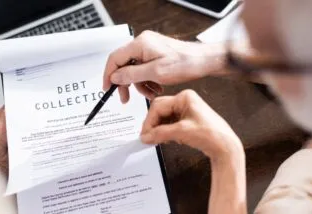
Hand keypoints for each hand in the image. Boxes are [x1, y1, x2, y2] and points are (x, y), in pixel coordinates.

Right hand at [103, 31, 225, 102]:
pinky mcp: (155, 55)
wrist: (203, 61)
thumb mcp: (155, 73)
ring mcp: (149, 49)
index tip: (107, 88)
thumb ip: (132, 75)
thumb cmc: (185, 63)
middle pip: (124, 65)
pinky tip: (156, 89)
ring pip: (135, 70)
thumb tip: (114, 76)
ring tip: (150, 94)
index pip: (115, 58)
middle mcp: (143, 44)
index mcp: (140, 44)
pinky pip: (144, 70)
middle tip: (125, 98)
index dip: (109, 74)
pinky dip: (148, 81)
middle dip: (126, 83)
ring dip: (140, 85)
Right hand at [140, 89, 242, 159]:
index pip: (158, 106)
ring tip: (157, 140)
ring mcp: (186, 110)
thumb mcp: (181, 132)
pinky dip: (166, 132)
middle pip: (160, 111)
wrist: (226, 147)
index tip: (144, 134)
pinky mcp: (187, 120)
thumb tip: (145, 136)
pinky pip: (170, 124)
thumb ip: (160, 133)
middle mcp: (185, 101)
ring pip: (164, 118)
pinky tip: (167, 139)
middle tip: (148, 138)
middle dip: (153, 125)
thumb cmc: (211, 135)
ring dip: (159, 130)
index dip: (149, 121)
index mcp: (184, 97)